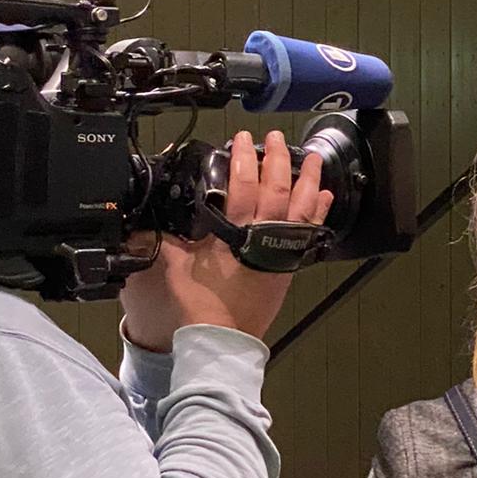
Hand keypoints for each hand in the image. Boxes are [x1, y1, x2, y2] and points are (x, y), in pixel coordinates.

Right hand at [121, 130, 332, 349]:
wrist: (223, 339)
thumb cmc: (201, 305)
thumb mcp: (175, 266)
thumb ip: (168, 237)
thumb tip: (154, 218)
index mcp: (235, 233)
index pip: (242, 186)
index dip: (243, 160)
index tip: (241, 139)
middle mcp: (264, 238)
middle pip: (276, 189)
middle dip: (275, 159)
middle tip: (273, 137)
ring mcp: (281, 251)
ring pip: (301, 207)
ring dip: (307, 179)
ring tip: (311, 157)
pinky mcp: (290, 264)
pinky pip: (309, 231)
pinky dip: (317, 210)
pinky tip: (322, 195)